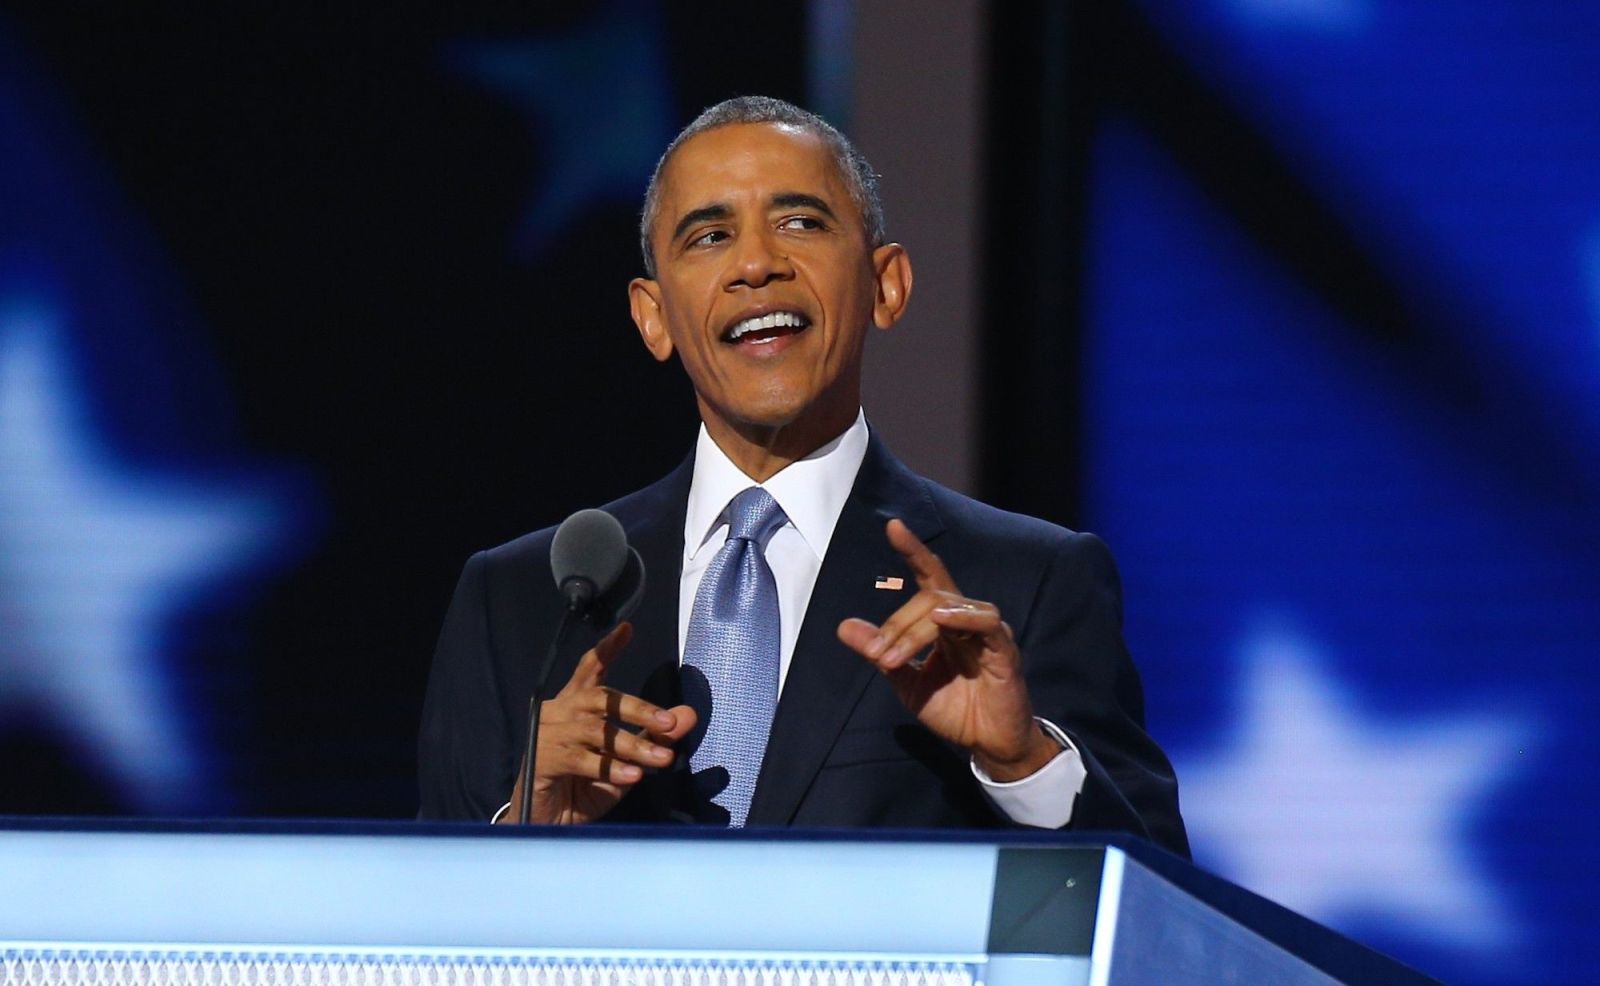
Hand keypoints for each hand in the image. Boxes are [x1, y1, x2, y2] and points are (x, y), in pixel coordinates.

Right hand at [501, 622, 697, 823]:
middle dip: (637, 707)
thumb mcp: (626, 760)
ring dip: (632, 745)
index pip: (590, 669)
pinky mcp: (542, 760)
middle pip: (600, 698)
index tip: (627, 629)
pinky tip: (632, 776)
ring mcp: (548, 735)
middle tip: (669, 722)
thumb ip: (653, 735)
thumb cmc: (584, 788)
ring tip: (662, 758)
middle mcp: (559, 713)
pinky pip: (580, 760)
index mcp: (575, 707)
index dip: (607, 649)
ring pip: (595, 731)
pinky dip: (609, 768)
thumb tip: (689, 714)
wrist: (548, 826)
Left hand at [837, 520, 1059, 780]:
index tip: (893, 526)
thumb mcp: (907, 682)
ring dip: (914, 629)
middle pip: (928, 596)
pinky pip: (987, 622)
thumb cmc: (954, 709)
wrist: (987, 744)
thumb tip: (843, 627)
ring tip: (893, 659)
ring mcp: (988, 632)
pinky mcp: (1004, 650)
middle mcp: (967, 619)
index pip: (929, 576)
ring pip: (948, 607)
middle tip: (878, 655)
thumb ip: (880, 653)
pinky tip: (942, 622)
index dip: (913, 550)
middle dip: (896, 624)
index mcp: (946, 622)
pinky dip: (962, 617)